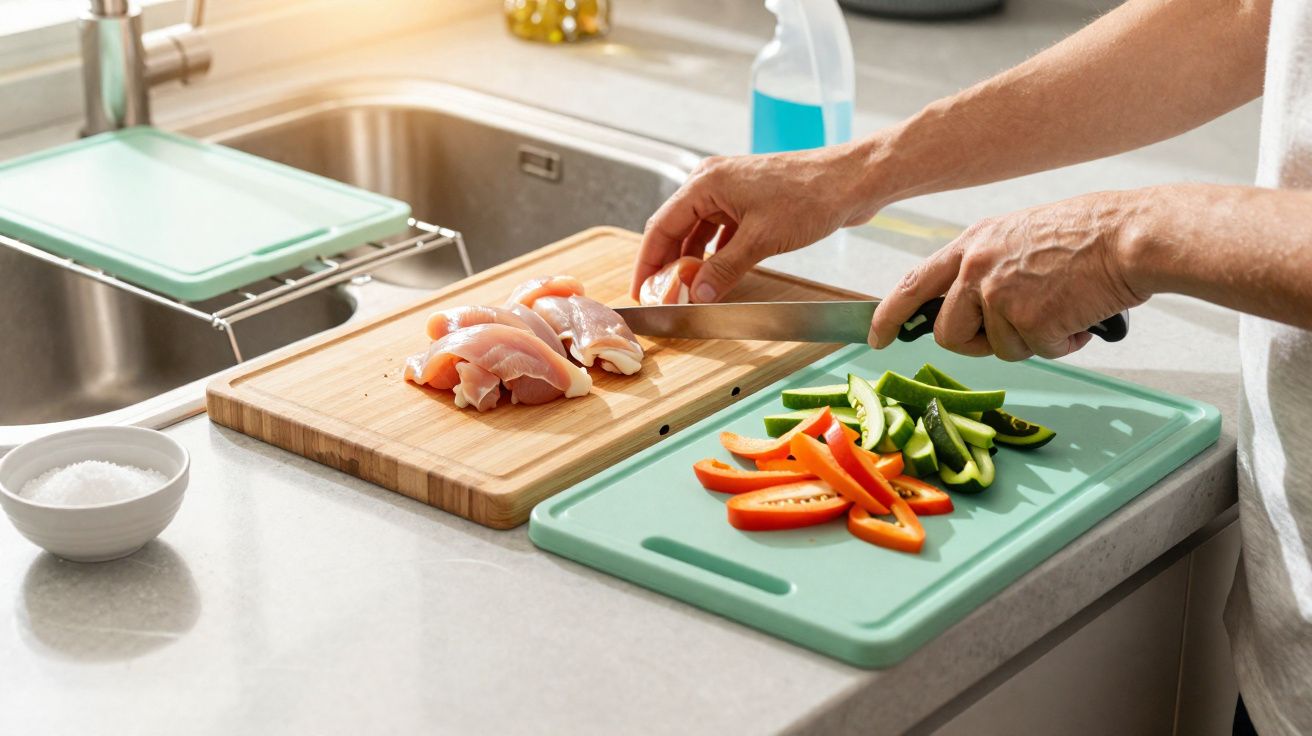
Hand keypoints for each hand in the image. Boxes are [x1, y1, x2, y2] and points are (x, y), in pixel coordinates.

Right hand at [631, 140, 886, 302]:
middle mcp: (712, 182)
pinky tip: (714, 275)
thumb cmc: (809, 197)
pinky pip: (720, 230)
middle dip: (667, 263)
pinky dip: (714, 253)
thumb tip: (697, 296)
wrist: (851, 181)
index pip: (661, 226)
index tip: (640, 291)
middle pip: (676, 228)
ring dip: (691, 260)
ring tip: (686, 291)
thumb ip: (723, 270)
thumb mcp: (760, 240)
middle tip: (662, 296)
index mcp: (706, 183)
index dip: (647, 262)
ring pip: (698, 231)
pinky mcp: (750, 201)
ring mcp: (732, 191)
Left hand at [869, 190, 1149, 359]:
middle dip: (976, 344)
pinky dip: (1061, 343)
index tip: (877, 337)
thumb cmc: (1086, 237)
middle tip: (1016, 332)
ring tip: (1062, 308)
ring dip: (1030, 340)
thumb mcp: (1018, 238)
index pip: (913, 283)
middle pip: (947, 333)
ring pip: (996, 348)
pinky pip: (1036, 352)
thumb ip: (985, 269)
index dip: (889, 315)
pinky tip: (1079, 314)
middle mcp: (976, 267)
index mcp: (972, 244)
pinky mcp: (1026, 317)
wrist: (1129, 236)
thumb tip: (971, 309)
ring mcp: (998, 293)